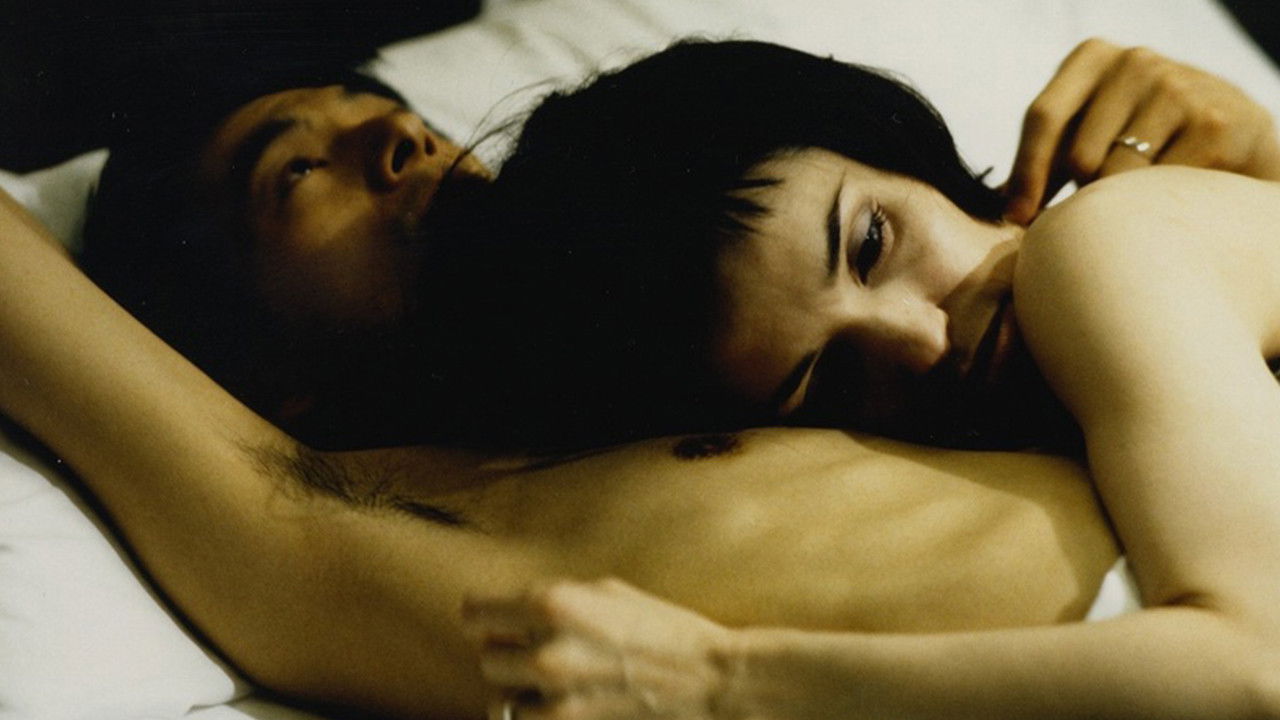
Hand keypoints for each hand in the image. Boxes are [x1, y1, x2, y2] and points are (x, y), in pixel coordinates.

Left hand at [463, 578, 736, 719]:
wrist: (711, 680)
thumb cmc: (663, 627)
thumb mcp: (608, 592)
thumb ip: (554, 600)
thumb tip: (511, 611)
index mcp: (554, 604)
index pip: (474, 612)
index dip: (484, 615)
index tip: (492, 620)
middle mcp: (546, 651)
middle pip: (487, 658)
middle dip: (507, 652)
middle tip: (534, 649)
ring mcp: (556, 697)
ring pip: (501, 695)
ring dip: (521, 688)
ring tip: (553, 679)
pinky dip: (538, 714)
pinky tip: (564, 701)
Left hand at [1004, 38, 1279, 224]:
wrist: (1232, 130)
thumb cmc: (1141, 137)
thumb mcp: (1093, 127)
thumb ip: (1050, 154)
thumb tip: (1004, 205)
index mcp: (1091, 58)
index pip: (1043, 117)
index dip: (1026, 173)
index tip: (1016, 219)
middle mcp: (1133, 63)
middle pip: (1079, 156)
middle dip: (1079, 194)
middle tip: (1094, 210)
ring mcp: (1176, 88)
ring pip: (1118, 176)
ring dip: (1119, 203)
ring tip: (1137, 199)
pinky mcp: (1212, 122)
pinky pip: (1160, 188)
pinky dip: (1156, 204)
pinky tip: (1171, 194)